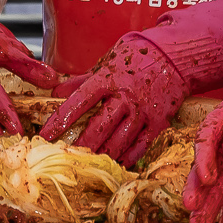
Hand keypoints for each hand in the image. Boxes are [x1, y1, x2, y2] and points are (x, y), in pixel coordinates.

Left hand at [41, 34, 189, 165]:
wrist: (177, 56)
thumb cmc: (139, 56)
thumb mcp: (108, 60)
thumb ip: (82, 80)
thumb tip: (56, 91)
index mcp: (108, 79)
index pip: (78, 102)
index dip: (59, 120)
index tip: (44, 135)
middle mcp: (125, 97)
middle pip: (98, 129)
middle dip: (79, 147)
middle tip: (64, 158)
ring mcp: (143, 112)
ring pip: (118, 142)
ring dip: (100, 156)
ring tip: (86, 166)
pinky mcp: (158, 123)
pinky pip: (139, 147)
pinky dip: (125, 158)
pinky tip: (114, 164)